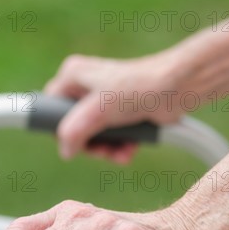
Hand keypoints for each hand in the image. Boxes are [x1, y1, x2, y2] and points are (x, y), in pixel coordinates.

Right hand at [44, 52, 182, 161]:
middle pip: (73, 129)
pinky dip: (119, 147)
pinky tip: (129, 150)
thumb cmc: (139, 87)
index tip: (74, 143)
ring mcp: (103, 102)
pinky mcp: (121, 114)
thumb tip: (65, 151)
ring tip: (120, 153)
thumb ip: (74, 131)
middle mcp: (85, 87)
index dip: (59, 130)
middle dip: (90, 146)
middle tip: (103, 151)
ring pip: (93, 137)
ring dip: (106, 150)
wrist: (179, 88)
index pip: (50, 109)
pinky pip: (111, 138)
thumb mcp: (99, 109)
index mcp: (72, 76)